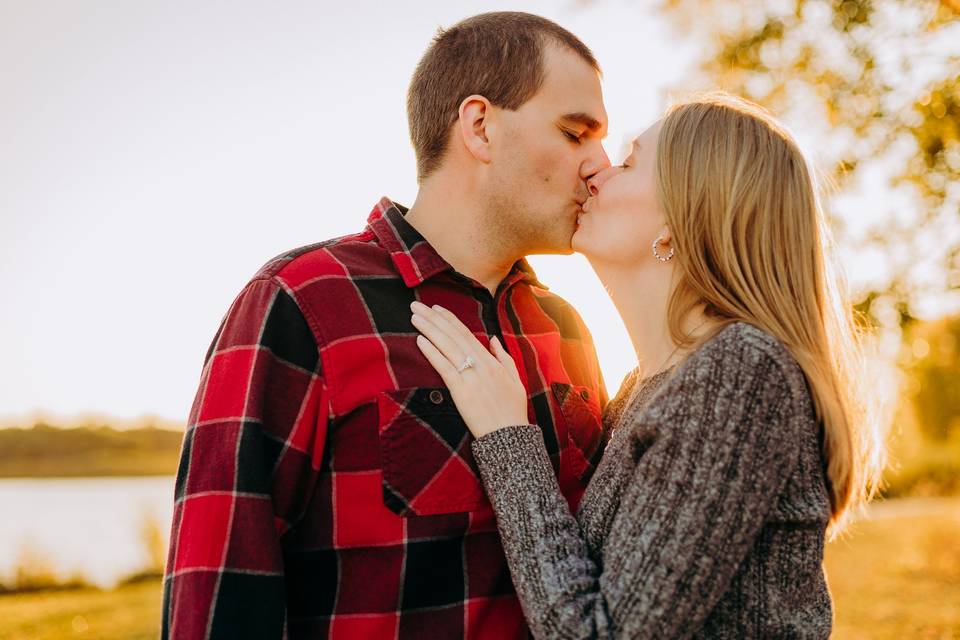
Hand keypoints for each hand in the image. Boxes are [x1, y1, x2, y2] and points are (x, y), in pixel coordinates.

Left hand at [410, 301, 528, 438]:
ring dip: (429, 329)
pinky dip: (432, 353)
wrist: (509, 436)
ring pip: (447, 347)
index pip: (466, 334)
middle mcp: (481, 364)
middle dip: (434, 318)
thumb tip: (493, 339)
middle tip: (416, 305)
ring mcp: (471, 377)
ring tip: (414, 316)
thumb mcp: (514, 380)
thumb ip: (503, 358)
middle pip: (453, 336)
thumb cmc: (512, 411)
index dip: (449, 319)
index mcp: (491, 361)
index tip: (436, 308)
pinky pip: (444, 367)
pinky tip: (420, 341)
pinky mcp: (462, 391)